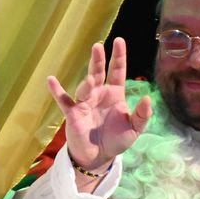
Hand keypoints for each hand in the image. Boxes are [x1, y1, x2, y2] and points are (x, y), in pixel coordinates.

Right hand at [46, 38, 152, 170]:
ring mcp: (85, 102)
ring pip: (84, 87)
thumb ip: (142, 115)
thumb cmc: (117, 140)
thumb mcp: (135, 129)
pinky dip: (57, 91)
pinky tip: (51, 80)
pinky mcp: (73, 114)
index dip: (118, 56)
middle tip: (98, 46)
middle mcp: (99, 94)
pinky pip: (64, 101)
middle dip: (98, 59)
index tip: (119, 40)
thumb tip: (148, 98)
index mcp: (115, 94)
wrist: (99, 157)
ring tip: (91, 81)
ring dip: (87, 83)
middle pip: (98, 72)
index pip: (117, 71)